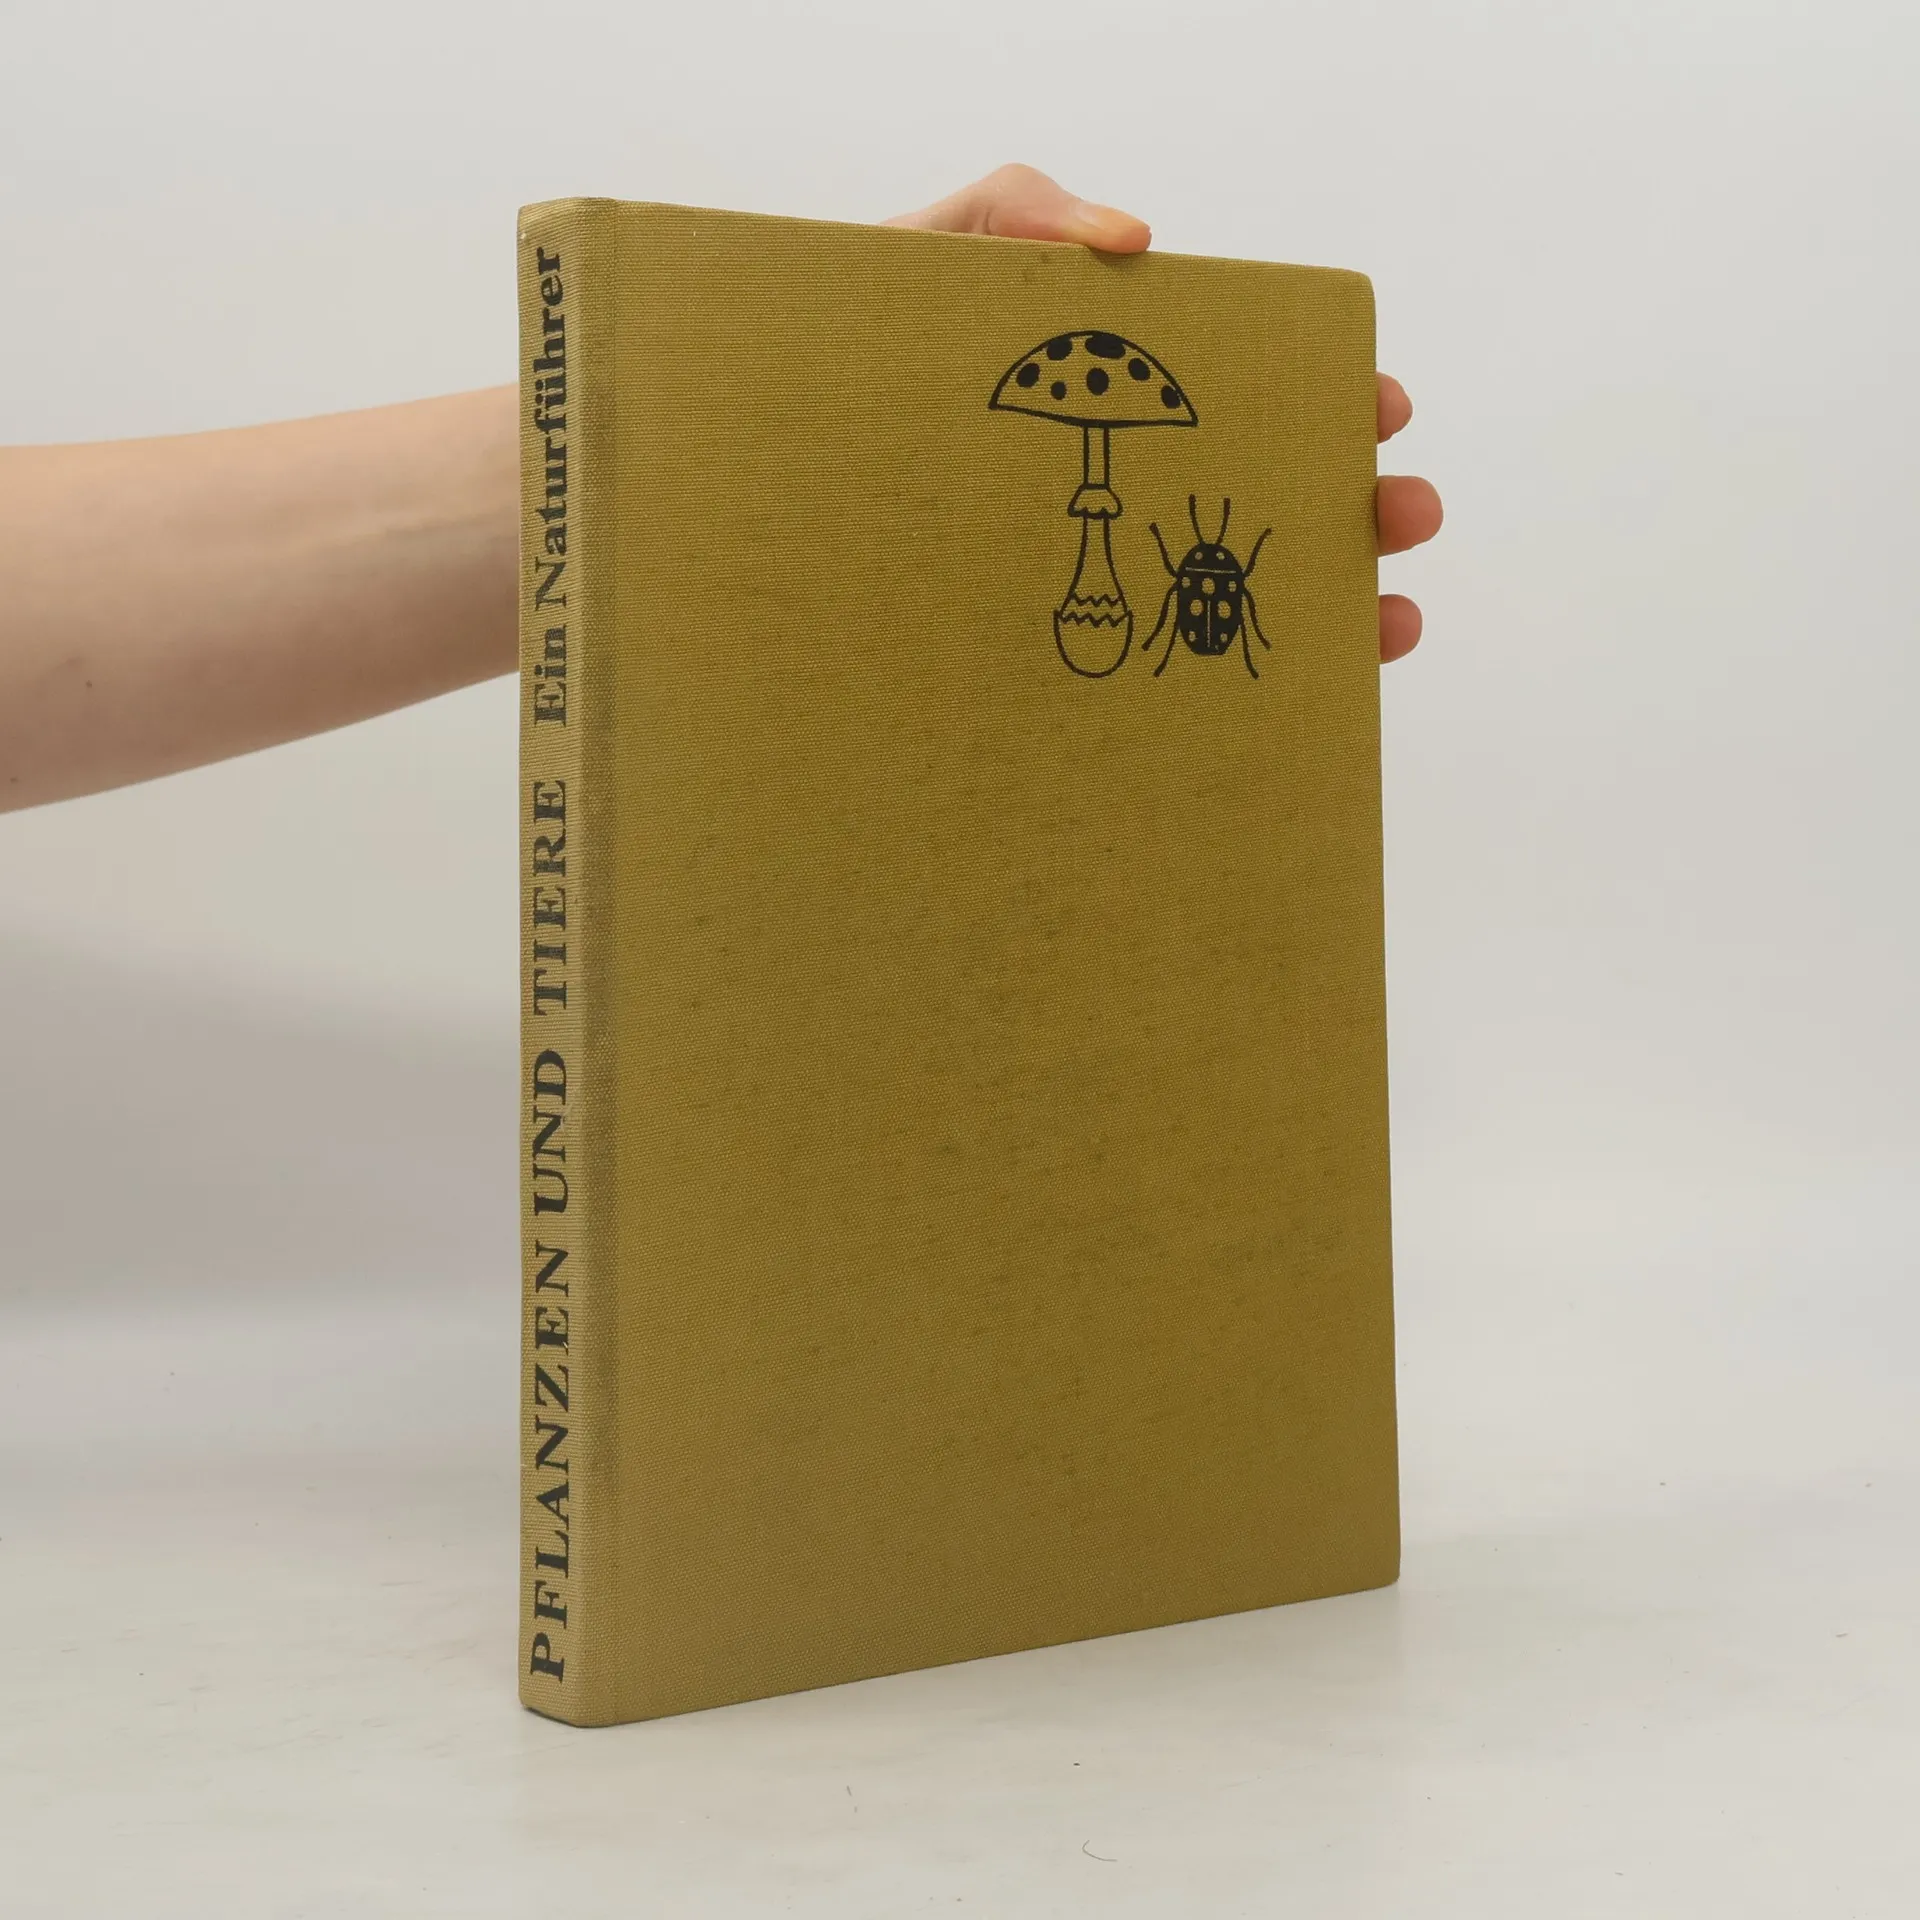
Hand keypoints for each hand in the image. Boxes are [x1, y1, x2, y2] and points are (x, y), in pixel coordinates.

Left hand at [886, 165, 1442, 663]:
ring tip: (1389, 614)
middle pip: (1268, 498)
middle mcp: (1124, 492)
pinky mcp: (1056, 650)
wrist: (769, 476)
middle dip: (1357, 506)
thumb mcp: (927, 259)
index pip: (1249, 397)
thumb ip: (1019, 213)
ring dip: (1335, 603)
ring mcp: (1095, 577)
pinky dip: (1250, 687)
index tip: (1377, 404)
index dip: (1325, 399)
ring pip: (1239, 595)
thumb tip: (1138, 240)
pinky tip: (1311, 692)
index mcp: (1117, 403)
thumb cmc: (852, 358)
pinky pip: (1164, 673)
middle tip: (1402, 509)